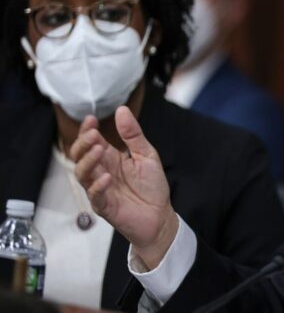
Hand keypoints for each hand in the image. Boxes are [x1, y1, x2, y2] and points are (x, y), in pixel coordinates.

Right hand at [71, 106, 177, 269]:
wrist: (160, 215)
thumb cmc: (152, 186)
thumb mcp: (146, 155)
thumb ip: (133, 135)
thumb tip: (121, 110)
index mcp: (111, 158)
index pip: (92, 142)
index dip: (87, 130)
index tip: (91, 119)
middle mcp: (101, 172)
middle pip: (80, 156)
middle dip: (83, 144)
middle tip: (93, 135)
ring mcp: (100, 189)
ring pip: (82, 174)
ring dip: (88, 161)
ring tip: (99, 150)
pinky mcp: (104, 206)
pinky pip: (94, 196)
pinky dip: (98, 186)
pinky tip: (106, 178)